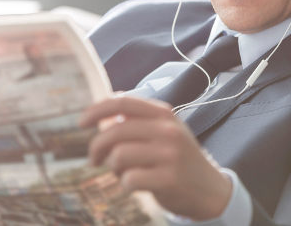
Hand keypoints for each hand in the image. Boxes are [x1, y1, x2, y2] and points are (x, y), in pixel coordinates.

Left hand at [79, 95, 231, 220]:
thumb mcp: (164, 130)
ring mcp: (170, 154)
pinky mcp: (169, 179)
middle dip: (97, 147)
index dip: (97, 109)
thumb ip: (137, 119)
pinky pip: (129, 179)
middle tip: (93, 159)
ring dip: (113, 167)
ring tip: (121, 172)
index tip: (80, 122)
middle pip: (115, 131)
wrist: (209, 189)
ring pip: (119, 156)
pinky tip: (134, 183)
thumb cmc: (178, 158)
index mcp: (163, 114)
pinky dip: (125, 183)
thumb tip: (103, 114)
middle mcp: (167, 130)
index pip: (123, 102)